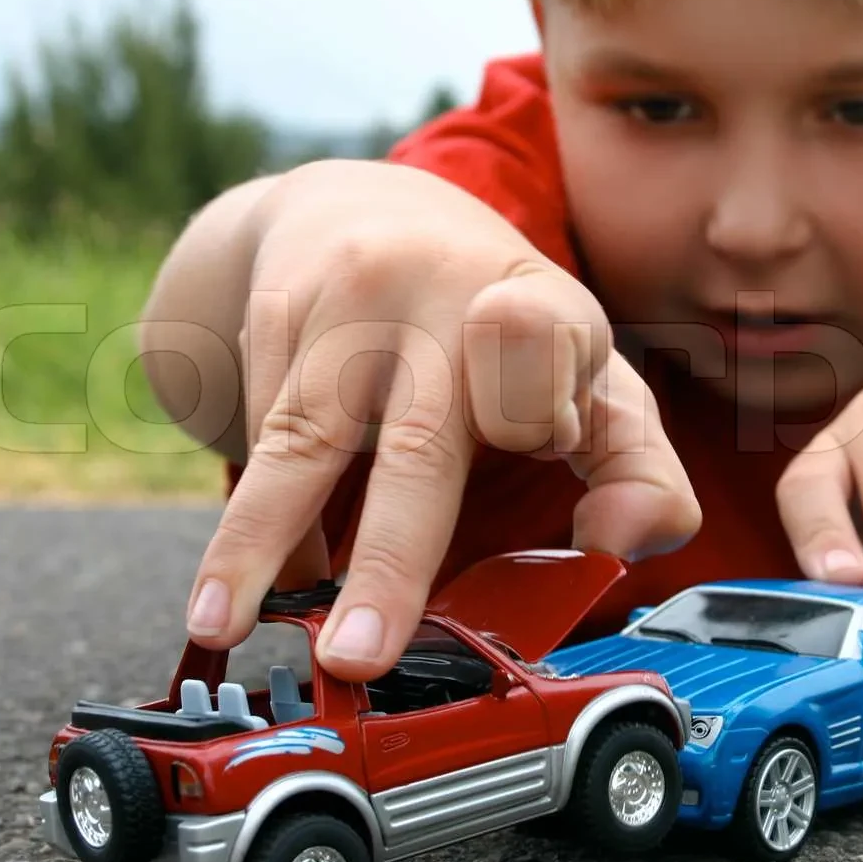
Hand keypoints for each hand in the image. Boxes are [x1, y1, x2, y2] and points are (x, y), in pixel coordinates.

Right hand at [182, 161, 700, 678]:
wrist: (369, 208)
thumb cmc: (501, 329)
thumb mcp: (593, 380)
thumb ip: (639, 472)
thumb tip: (615, 547)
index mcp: (546, 312)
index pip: (550, 365)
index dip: (545, 413)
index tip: (548, 455)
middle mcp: (448, 292)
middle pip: (420, 438)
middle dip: (388, 556)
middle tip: (358, 653)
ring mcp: (352, 297)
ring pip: (304, 434)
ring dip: (259, 539)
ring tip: (223, 624)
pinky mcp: (279, 308)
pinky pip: (261, 430)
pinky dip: (258, 517)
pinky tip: (251, 581)